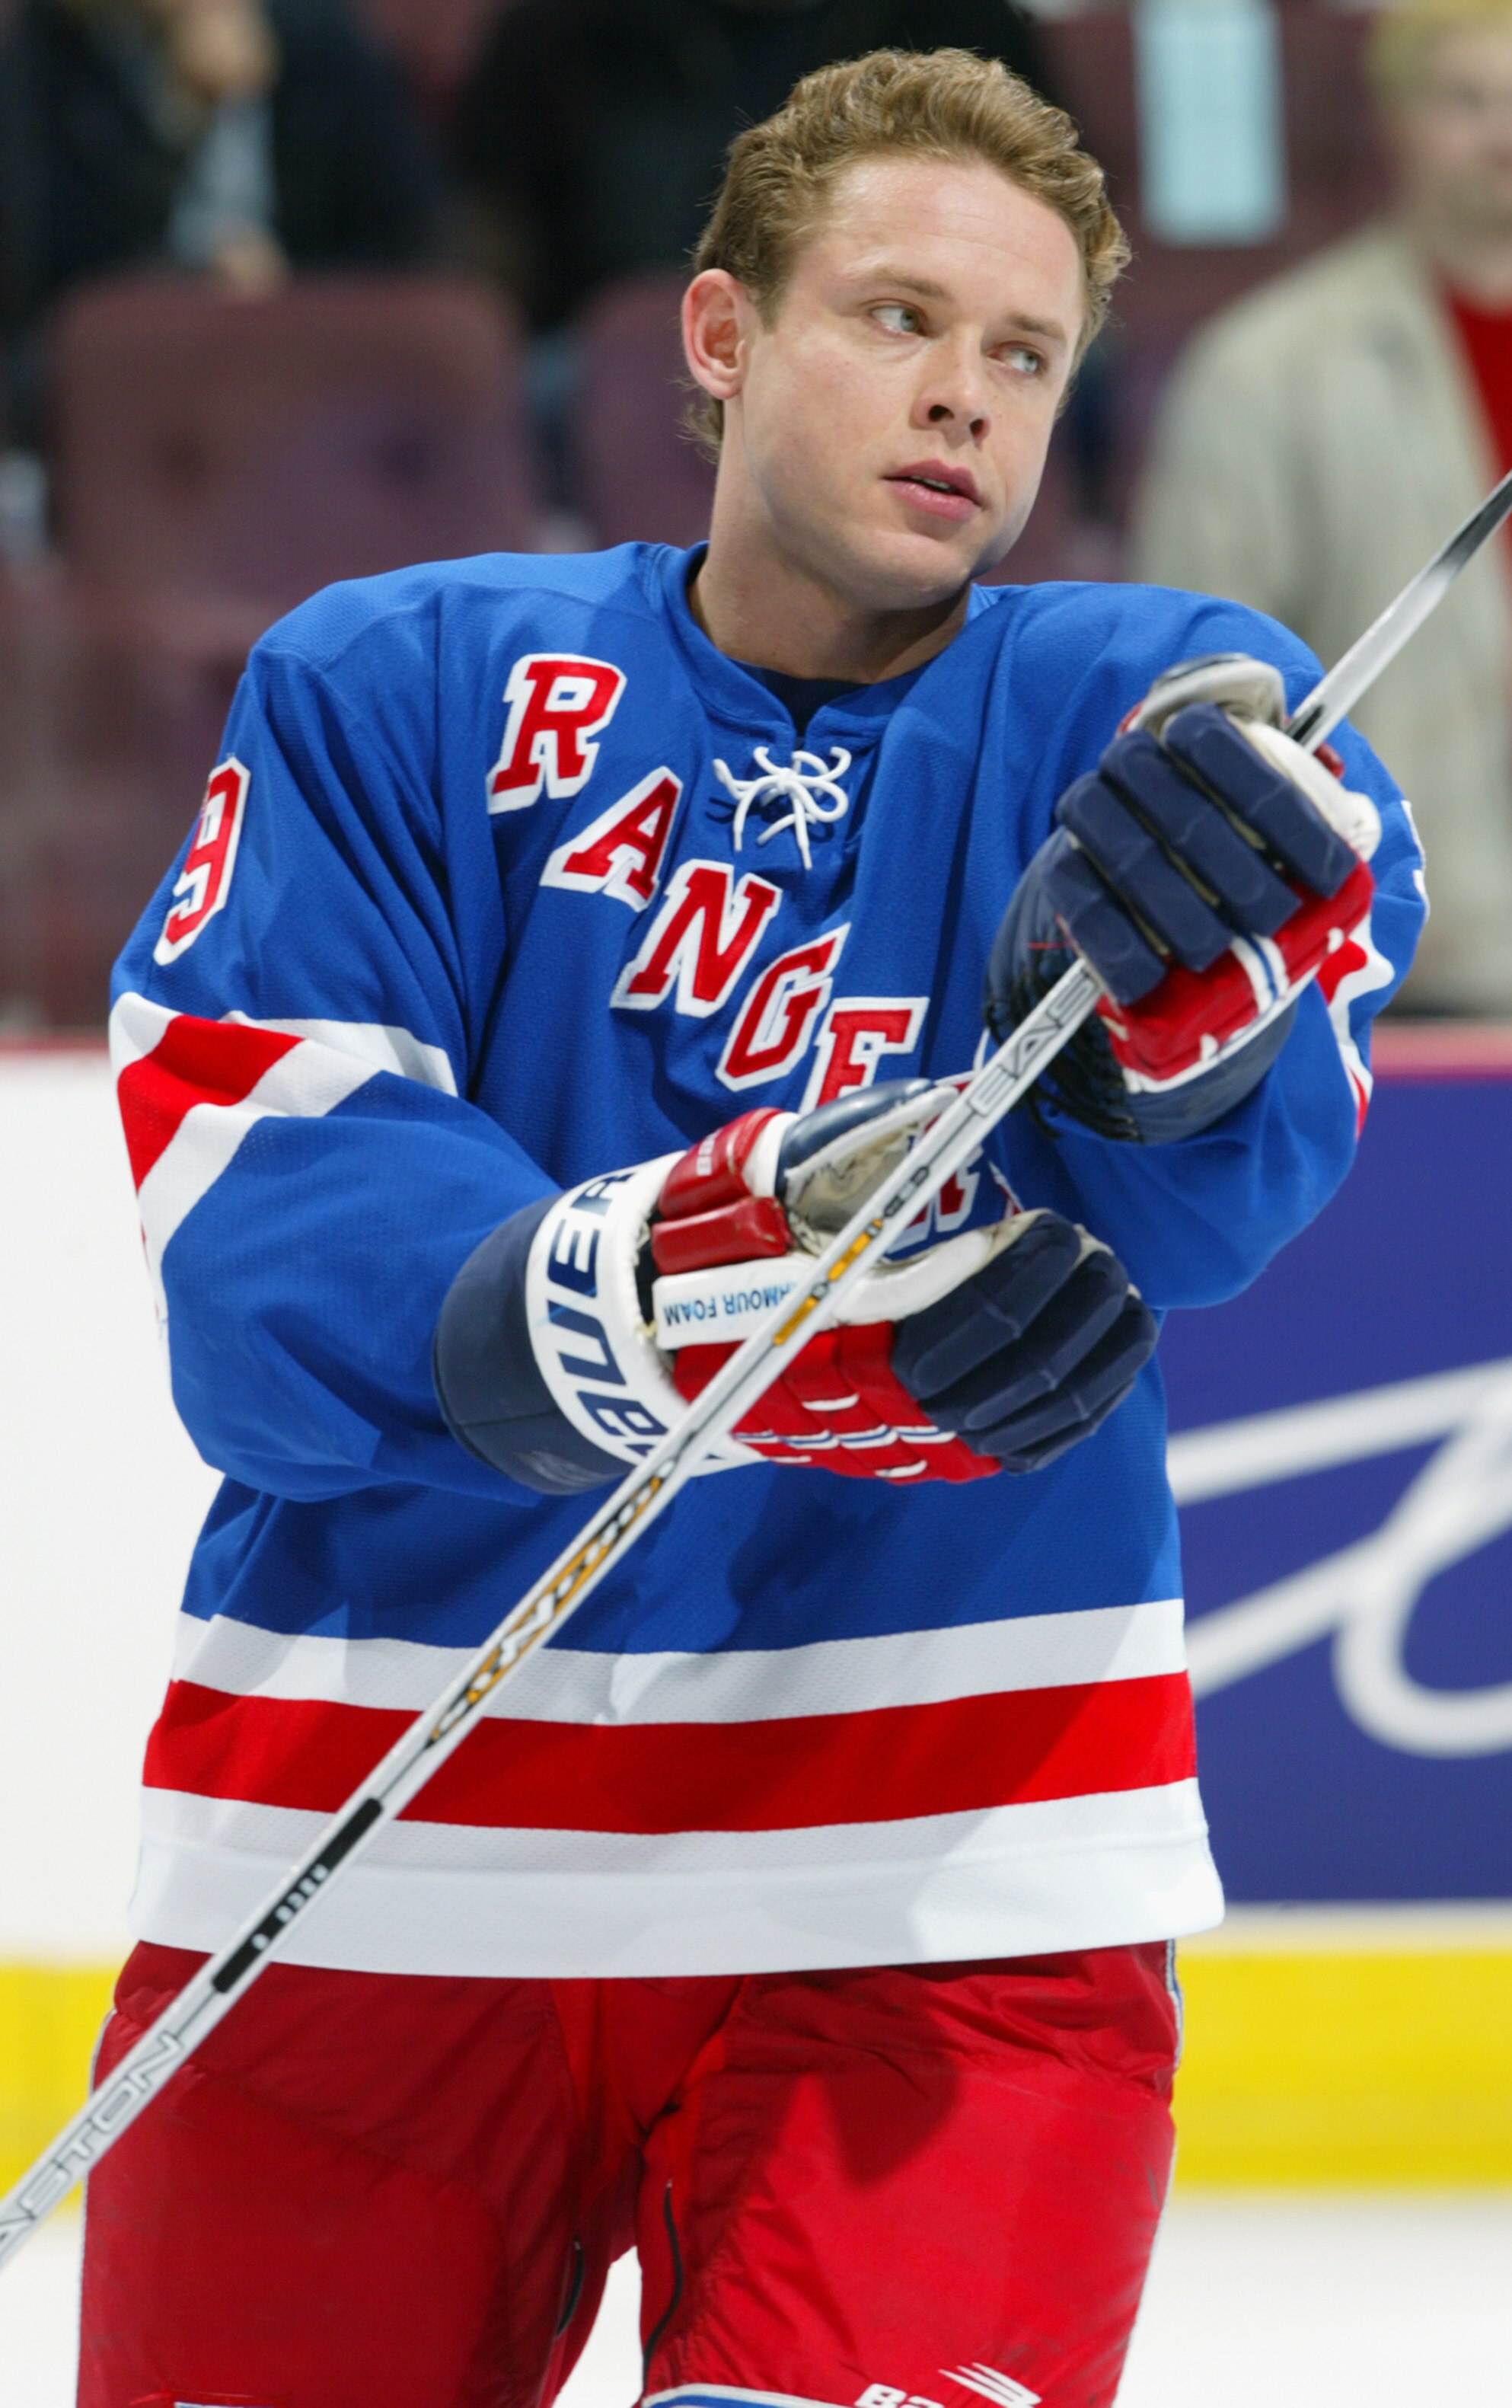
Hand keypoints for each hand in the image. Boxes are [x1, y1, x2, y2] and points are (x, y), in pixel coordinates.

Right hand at [434, 1084, 1155, 1491]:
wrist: (680, 1340)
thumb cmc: (731, 1243)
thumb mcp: (766, 1180)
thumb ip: (852, 1138)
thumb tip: (945, 1098)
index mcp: (840, 1340)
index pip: (958, 1320)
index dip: (1020, 1273)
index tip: (1056, 1223)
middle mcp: (878, 1409)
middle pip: (1011, 1372)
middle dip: (1071, 1308)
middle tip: (1097, 1250)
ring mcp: (909, 1445)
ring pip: (1032, 1414)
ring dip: (1094, 1353)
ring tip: (1119, 1292)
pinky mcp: (931, 1460)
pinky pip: (1030, 1444)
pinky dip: (1085, 1402)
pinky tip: (1111, 1350)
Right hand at [986, 653, 1379, 1140]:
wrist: (1137, 901)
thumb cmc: (1219, 863)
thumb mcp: (1265, 836)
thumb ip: (1300, 827)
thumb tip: (1352, 841)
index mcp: (1185, 737)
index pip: (1218, 744)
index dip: (1278, 807)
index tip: (1331, 870)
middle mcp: (1131, 764)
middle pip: (1181, 806)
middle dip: (1233, 868)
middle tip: (1273, 919)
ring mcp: (1089, 816)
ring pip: (1130, 852)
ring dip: (1179, 909)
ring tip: (1214, 954)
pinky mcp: (1058, 869)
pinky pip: (1083, 904)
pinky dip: (1119, 947)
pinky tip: (1151, 981)